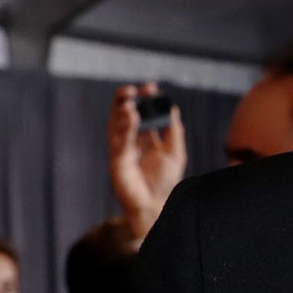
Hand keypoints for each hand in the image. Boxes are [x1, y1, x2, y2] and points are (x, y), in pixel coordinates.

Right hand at [109, 83, 186, 239]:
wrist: (157, 205)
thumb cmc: (165, 181)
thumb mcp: (175, 152)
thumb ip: (174, 132)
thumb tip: (173, 109)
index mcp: (144, 137)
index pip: (141, 113)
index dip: (144, 100)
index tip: (150, 87)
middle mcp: (131, 141)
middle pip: (123, 115)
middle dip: (125, 101)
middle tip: (132, 89)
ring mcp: (122, 150)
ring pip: (117, 127)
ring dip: (122, 113)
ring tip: (130, 102)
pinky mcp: (117, 162)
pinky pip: (119, 142)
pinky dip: (125, 129)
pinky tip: (132, 118)